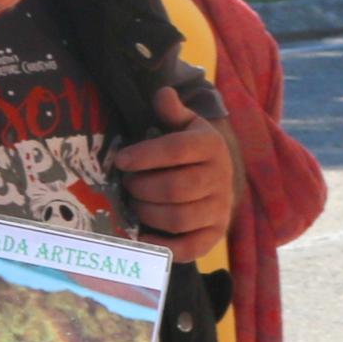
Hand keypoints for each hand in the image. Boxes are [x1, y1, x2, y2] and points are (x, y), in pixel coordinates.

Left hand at [113, 87, 237, 250]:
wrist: (219, 179)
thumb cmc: (191, 150)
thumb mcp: (185, 125)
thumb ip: (172, 112)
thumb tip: (162, 94)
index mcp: (211, 146)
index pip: (177, 150)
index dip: (145, 155)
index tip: (121, 160)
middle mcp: (221, 178)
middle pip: (175, 188)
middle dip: (142, 188)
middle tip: (127, 184)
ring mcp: (220, 210)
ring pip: (178, 218)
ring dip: (147, 213)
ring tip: (134, 204)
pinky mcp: (215, 236)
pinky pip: (188, 248)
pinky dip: (162, 244)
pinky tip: (142, 234)